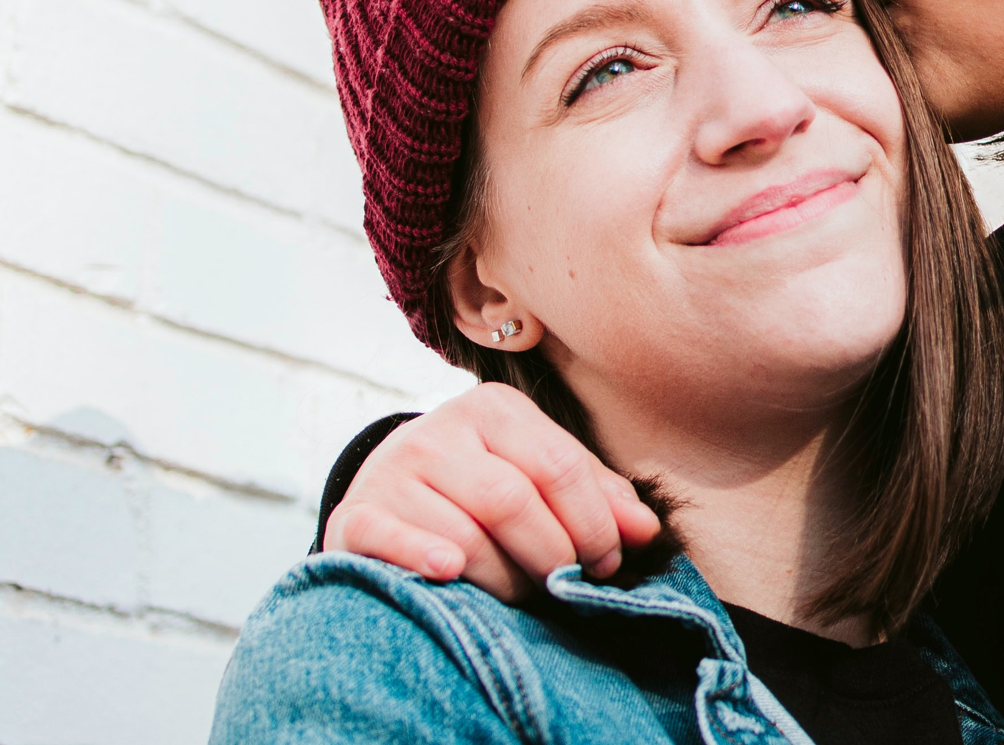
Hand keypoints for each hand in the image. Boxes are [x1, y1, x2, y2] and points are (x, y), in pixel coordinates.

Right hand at [320, 382, 662, 601]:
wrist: (387, 489)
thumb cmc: (481, 487)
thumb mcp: (537, 473)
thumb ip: (594, 495)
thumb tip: (646, 530)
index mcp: (493, 409)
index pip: (559, 466)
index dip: (594, 524)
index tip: (607, 564)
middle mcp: (439, 431)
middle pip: (512, 502)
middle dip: (553, 557)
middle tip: (567, 588)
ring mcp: (394, 472)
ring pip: (464, 538)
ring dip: (504, 581)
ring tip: (519, 596)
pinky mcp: (356, 515)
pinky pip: (392, 540)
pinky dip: (424, 558)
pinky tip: (449, 573)